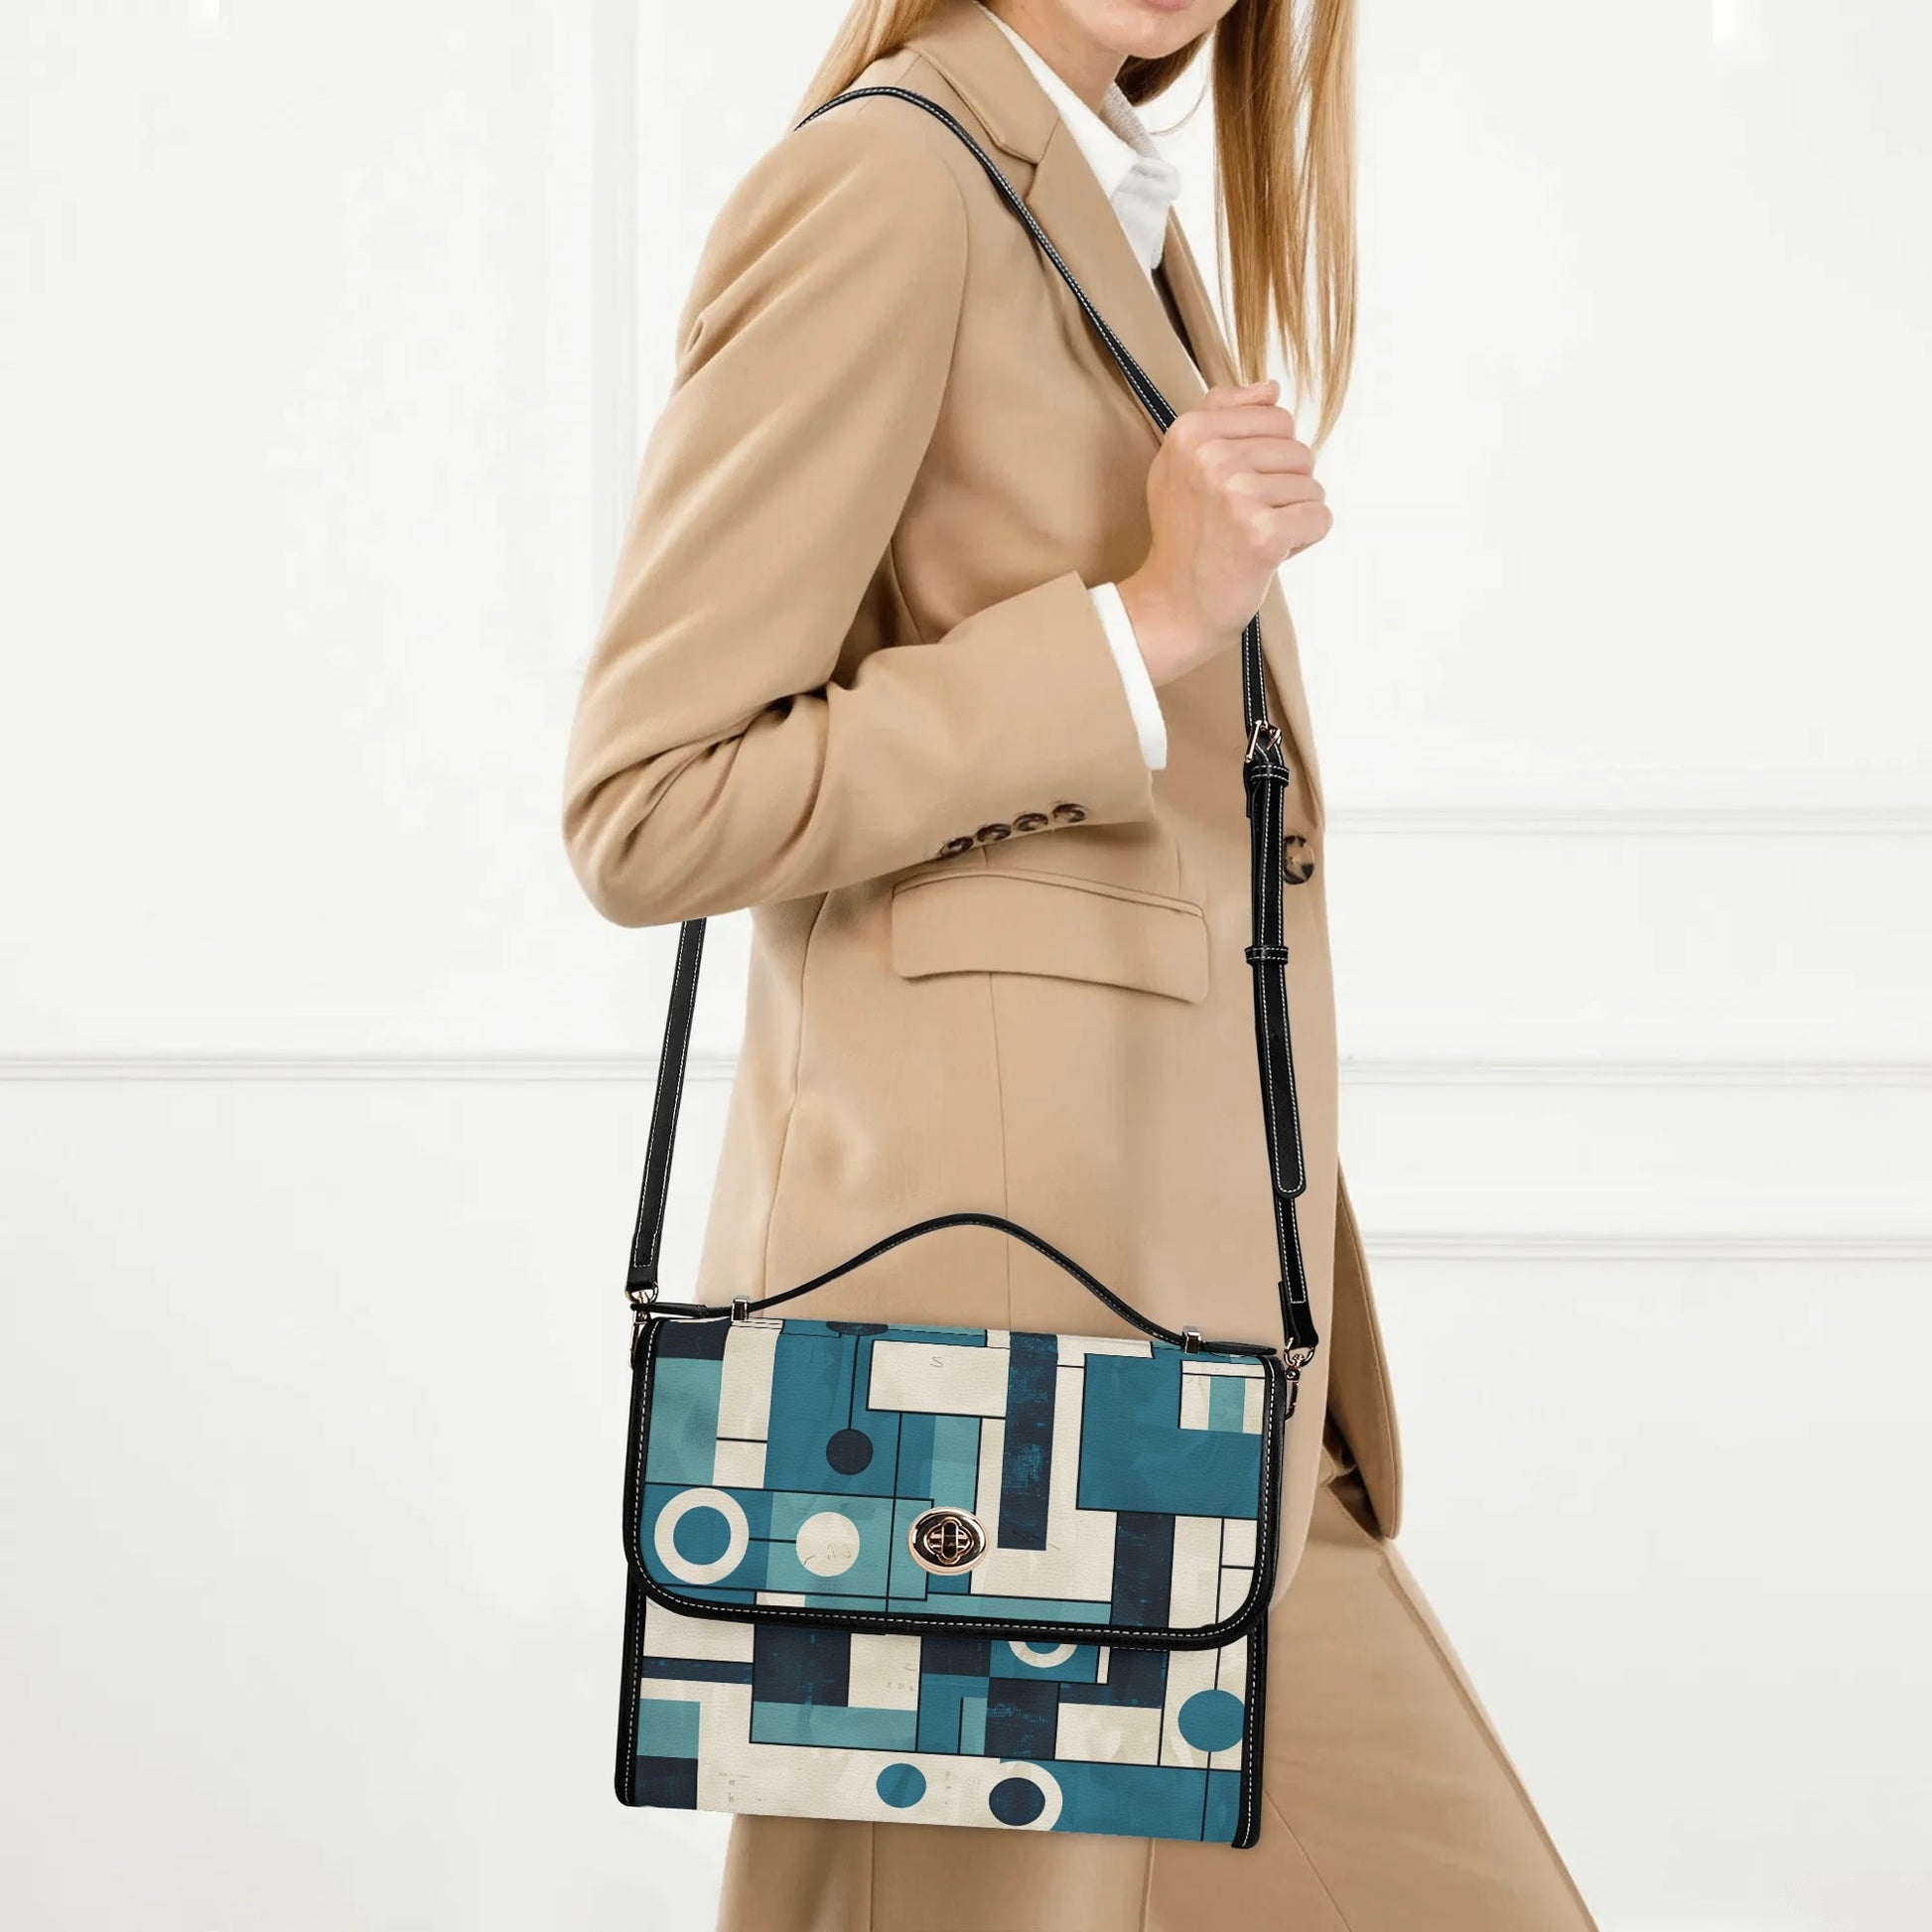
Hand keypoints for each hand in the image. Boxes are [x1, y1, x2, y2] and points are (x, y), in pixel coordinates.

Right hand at [1116, 379, 1331, 687]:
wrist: (1174, 605)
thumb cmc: (1184, 534)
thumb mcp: (1182, 463)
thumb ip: (1220, 414)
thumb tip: (1271, 387)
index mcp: (1191, 432)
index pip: (1276, 417)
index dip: (1268, 456)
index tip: (1234, 488)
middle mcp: (1211, 457)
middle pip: (1299, 451)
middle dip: (1284, 488)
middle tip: (1244, 519)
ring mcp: (1238, 496)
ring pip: (1312, 486)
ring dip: (1292, 517)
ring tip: (1252, 537)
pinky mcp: (1264, 534)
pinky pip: (1320, 518)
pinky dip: (1303, 541)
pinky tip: (1269, 554)